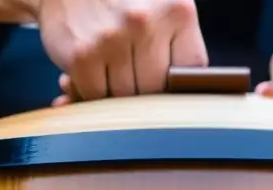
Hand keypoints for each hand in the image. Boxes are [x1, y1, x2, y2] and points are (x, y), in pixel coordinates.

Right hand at [37, 0, 207, 103]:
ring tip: (106, 66)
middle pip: (156, 90)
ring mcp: (112, 40)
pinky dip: (88, 91)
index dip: (175, 82)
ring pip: (126, 98)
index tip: (164, 80)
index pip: (190, 71)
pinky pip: (95, 97)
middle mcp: (146, 22)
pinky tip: (86, 71)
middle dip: (143, 88)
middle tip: (128, 70)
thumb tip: (182, 91)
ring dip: (114, 91)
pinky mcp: (82, 56)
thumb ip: (175, 42)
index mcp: (177, 10)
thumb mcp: (159, 5)